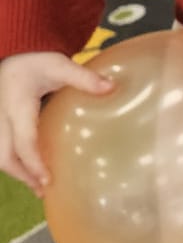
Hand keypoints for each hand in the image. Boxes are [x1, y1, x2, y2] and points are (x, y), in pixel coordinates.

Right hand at [0, 52, 114, 193]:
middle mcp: (1, 118)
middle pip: (5, 156)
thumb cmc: (34, 60)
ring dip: (17, 172)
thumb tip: (111, 88)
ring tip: (38, 185)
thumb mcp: (59, 65)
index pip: (23, 141)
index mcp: (17, 106)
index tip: (47, 180)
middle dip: (23, 175)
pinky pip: (2, 148)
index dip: (33, 163)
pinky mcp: (0, 125)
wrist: (11, 53)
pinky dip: (14, 162)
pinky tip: (30, 169)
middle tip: (44, 189)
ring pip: (0, 155)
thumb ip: (83, 77)